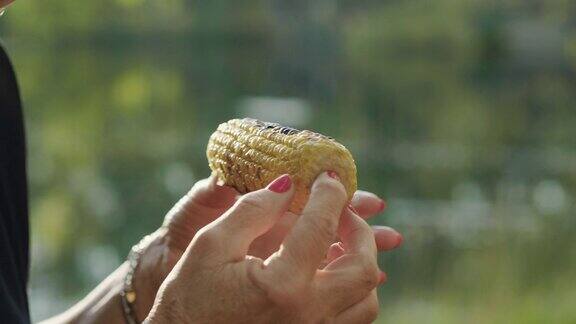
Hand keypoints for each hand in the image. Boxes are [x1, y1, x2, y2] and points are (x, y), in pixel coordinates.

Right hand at [145, 173, 382, 322]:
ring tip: (336, 242)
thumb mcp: (211, 245)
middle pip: (364, 269)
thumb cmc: (189, 298)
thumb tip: (287, 184)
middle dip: (361, 231)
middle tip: (342, 212)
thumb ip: (252, 210)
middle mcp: (308, 314)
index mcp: (282, 286)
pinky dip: (353, 290)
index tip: (328, 177)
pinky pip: (352, 318)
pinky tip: (329, 271)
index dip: (329, 194)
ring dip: (361, 263)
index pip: (321, 228)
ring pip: (367, 299)